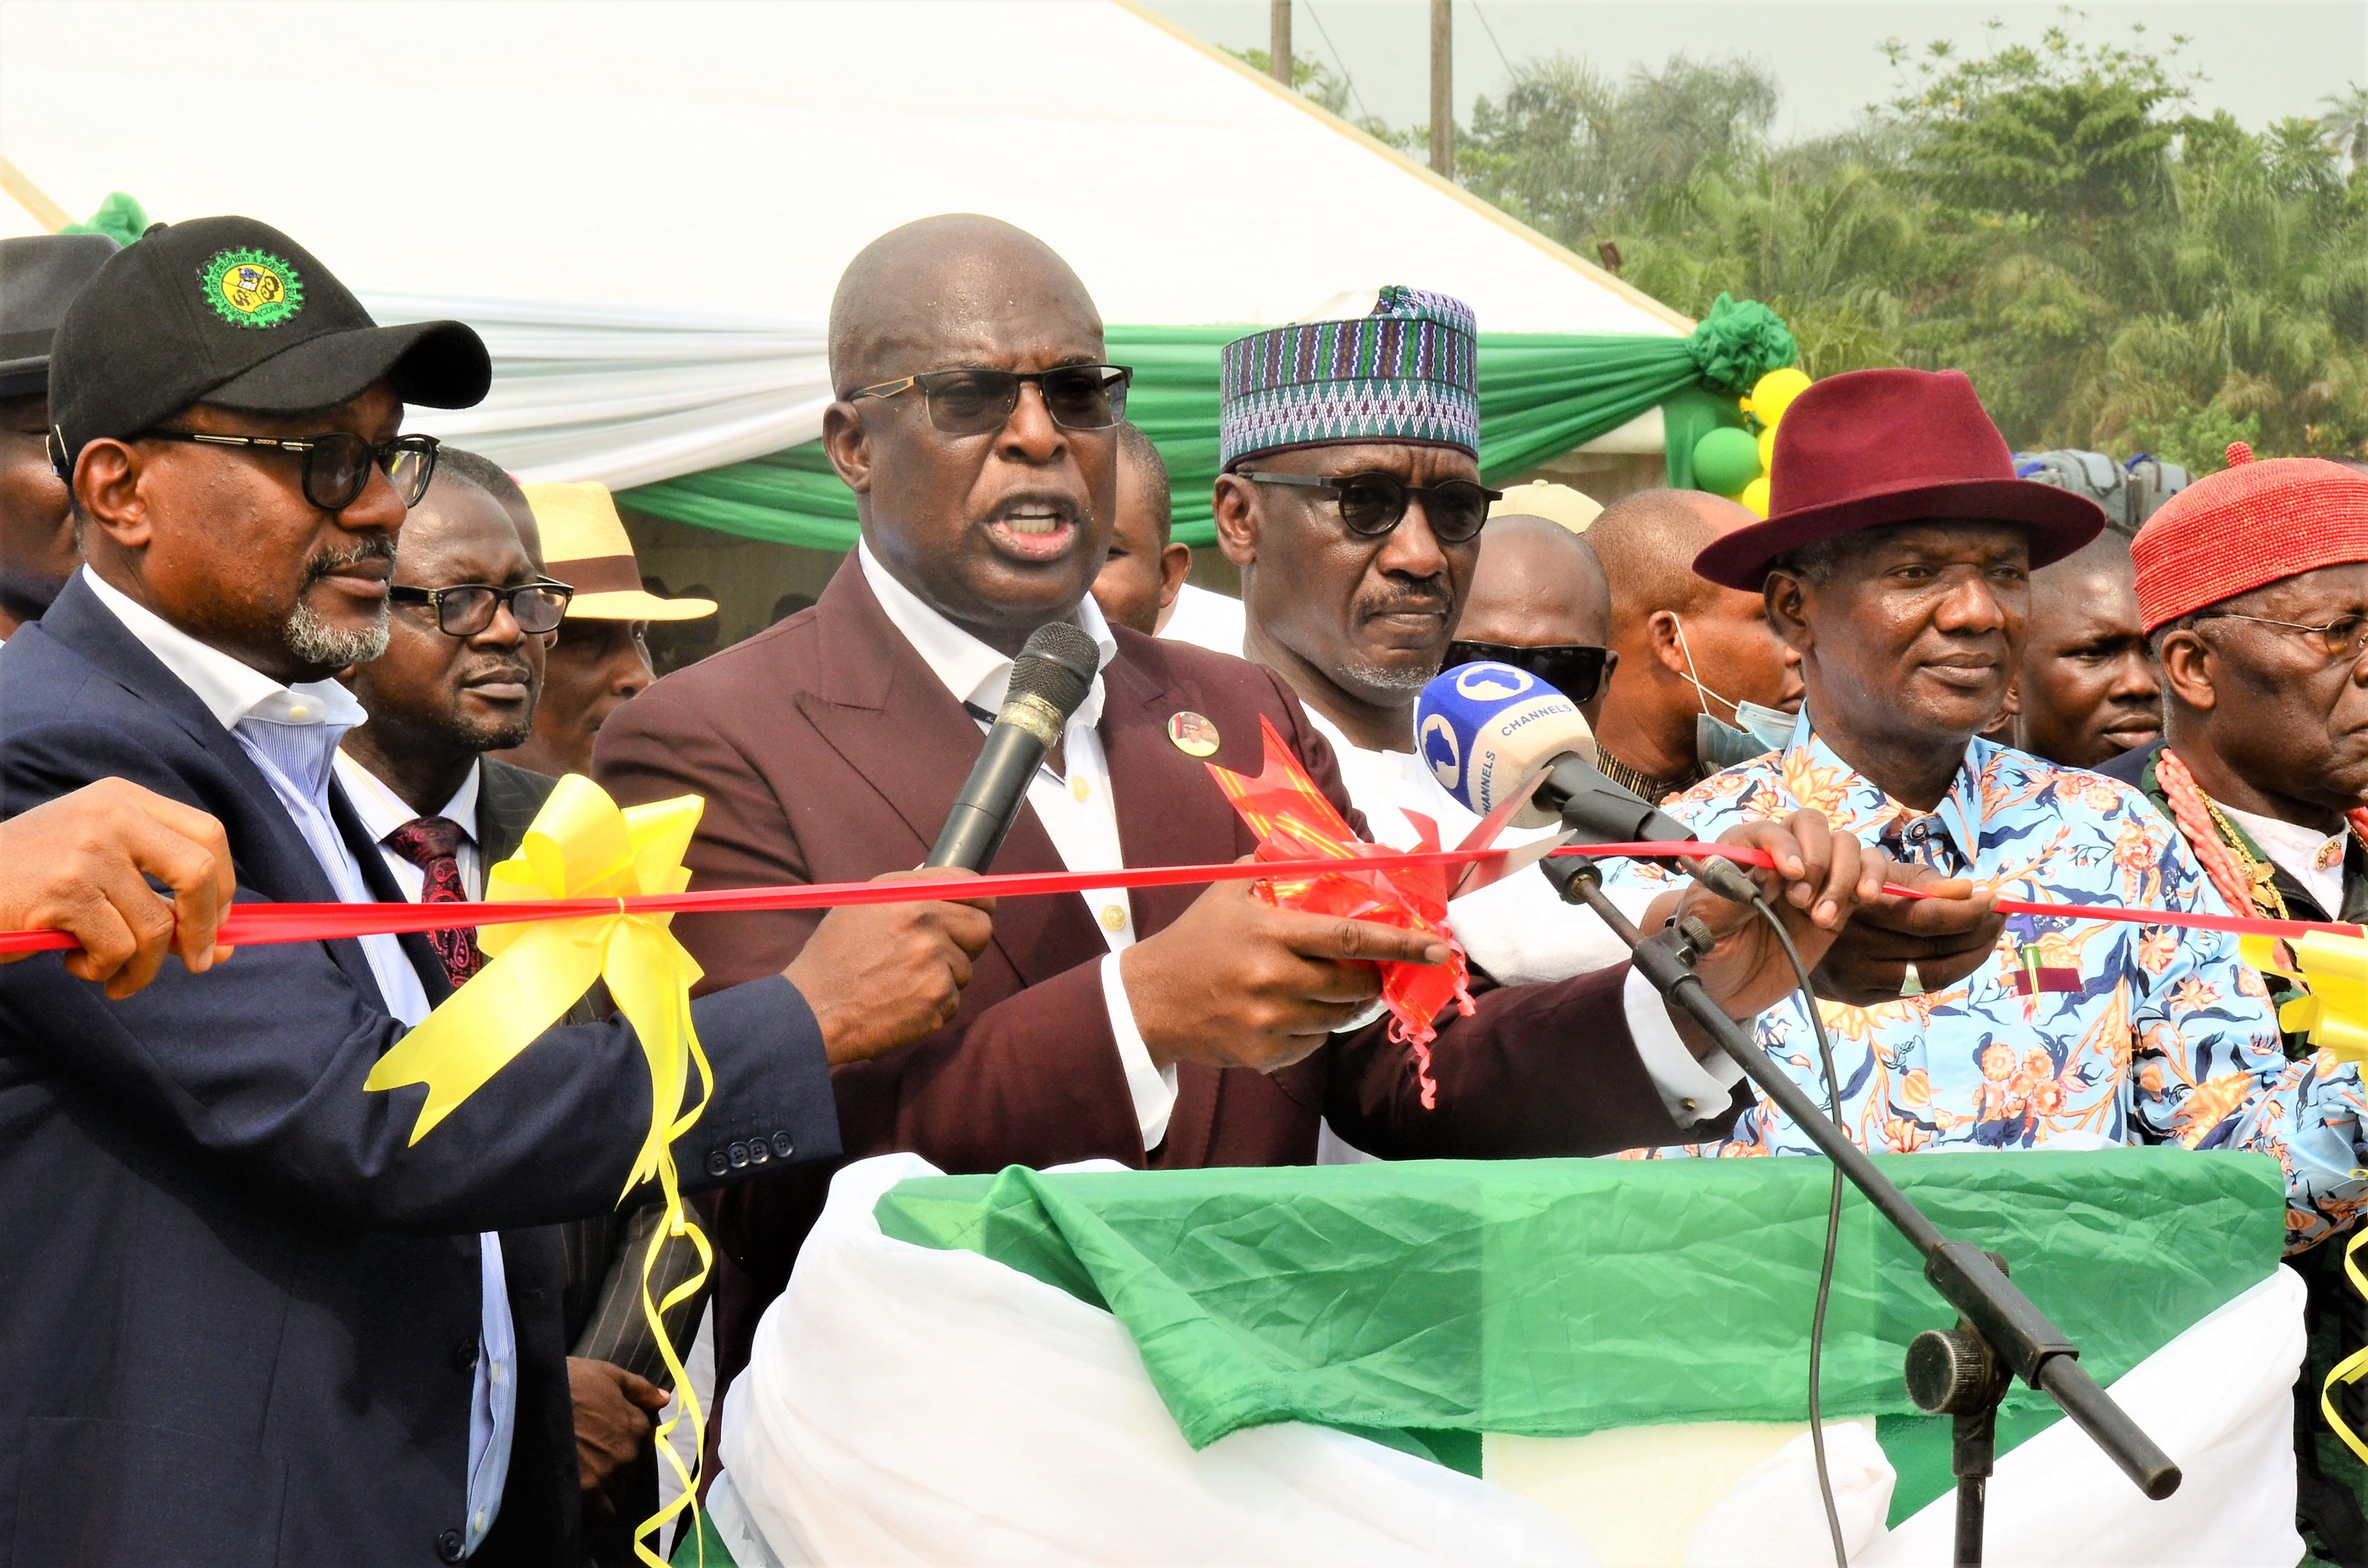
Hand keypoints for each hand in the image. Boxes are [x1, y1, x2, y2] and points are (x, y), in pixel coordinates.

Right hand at [0, 778, 234, 997]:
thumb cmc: (32, 883)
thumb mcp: (99, 871)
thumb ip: (159, 901)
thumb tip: (223, 950)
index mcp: (124, 799)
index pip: (209, 834)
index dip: (224, 885)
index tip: (215, 922)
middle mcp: (111, 815)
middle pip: (199, 871)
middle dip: (204, 926)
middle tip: (195, 961)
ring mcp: (87, 851)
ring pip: (155, 926)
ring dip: (141, 966)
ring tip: (111, 971)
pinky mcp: (64, 891)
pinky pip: (118, 948)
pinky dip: (104, 970)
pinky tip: (76, 962)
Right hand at [568, 1356, 668, 1510]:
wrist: (532, 1401)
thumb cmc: (570, 1382)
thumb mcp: (607, 1375)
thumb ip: (639, 1388)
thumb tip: (665, 1399)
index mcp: (638, 1425)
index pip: (643, 1442)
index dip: (624, 1440)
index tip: (604, 1439)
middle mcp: (630, 1453)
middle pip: (630, 1469)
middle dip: (615, 1465)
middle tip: (589, 1458)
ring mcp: (610, 1474)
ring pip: (619, 1492)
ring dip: (606, 1488)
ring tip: (582, 1478)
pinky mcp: (589, 1493)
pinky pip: (603, 1514)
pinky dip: (596, 1511)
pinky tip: (581, 1498)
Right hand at [783, 868, 993, 1064]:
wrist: (812, 1011)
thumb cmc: (834, 957)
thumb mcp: (861, 906)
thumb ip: (906, 890)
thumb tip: (941, 877)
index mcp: (906, 895)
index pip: (969, 885)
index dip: (978, 900)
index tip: (977, 909)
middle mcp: (924, 923)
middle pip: (981, 927)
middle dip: (968, 940)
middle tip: (945, 952)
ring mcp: (934, 963)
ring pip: (966, 968)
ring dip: (944, 976)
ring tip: (903, 981)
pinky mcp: (938, 999)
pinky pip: (953, 999)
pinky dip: (933, 1004)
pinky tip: (902, 1003)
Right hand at [1119, 866, 1450, 1075]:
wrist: (1149, 1002)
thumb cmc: (1194, 941)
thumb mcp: (1227, 893)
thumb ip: (1272, 866)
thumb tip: (1320, 846)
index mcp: (1270, 933)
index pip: (1351, 937)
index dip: (1399, 942)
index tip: (1437, 947)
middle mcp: (1274, 978)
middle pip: (1353, 984)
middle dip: (1374, 978)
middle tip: (1376, 970)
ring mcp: (1270, 1020)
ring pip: (1338, 1018)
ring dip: (1347, 1005)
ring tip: (1334, 990)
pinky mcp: (1264, 1054)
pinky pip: (1313, 1044)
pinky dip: (1314, 1029)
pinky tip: (1293, 1012)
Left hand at [1678, 812, 1893, 1028]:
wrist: (1726, 987)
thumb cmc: (1706, 949)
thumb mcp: (1704, 923)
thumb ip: (1732, 893)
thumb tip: (1771, 870)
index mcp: (1741, 852)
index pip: (1771, 830)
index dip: (1784, 846)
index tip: (1790, 875)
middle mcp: (1781, 856)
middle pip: (1814, 825)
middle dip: (1816, 859)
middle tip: (1800, 901)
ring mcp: (1813, 877)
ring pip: (1845, 844)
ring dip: (1843, 875)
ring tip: (1822, 917)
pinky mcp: (1839, 901)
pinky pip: (1868, 871)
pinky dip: (1873, 876)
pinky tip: (1863, 899)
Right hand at [1809, 859, 2002, 1005]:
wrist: (1777, 928)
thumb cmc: (1834, 889)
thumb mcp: (1869, 872)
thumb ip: (1919, 881)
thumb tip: (1967, 890)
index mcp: (1856, 908)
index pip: (1926, 917)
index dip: (1967, 911)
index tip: (1993, 898)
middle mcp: (1853, 948)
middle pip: (1934, 949)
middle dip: (1978, 933)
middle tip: (1999, 915)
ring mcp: (1855, 978)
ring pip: (1931, 975)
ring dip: (1971, 955)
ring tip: (1989, 934)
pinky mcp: (1857, 996)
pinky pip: (1915, 988)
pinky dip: (1947, 971)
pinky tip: (1963, 953)